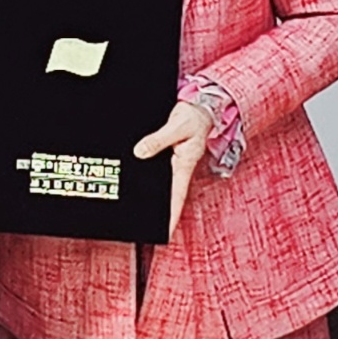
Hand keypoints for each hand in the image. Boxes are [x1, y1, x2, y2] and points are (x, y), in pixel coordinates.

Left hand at [134, 100, 211, 239]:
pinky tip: (137, 179)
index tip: (165, 232)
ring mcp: (174, 162)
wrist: (200, 106)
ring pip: (161, 182)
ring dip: (153, 195)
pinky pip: (157, 168)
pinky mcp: (168, 153)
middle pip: (168, 194)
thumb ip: (157, 140)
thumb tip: (140, 153)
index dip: (172, 215)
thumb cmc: (193, 117)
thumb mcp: (175, 127)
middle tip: (148, 228)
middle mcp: (179, 167)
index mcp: (185, 165)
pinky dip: (148, 175)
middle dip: (161, 212)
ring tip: (140, 211)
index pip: (176, 196)